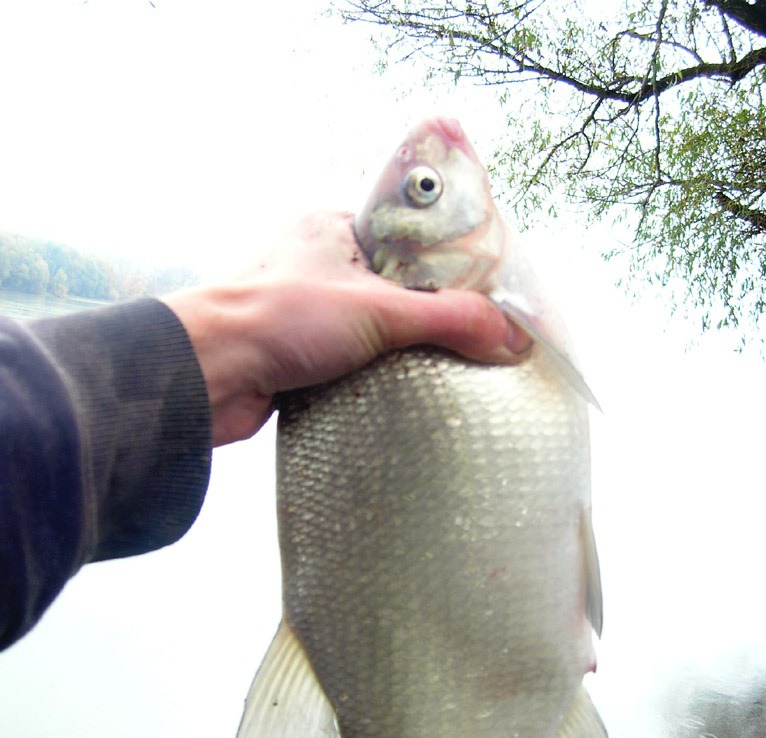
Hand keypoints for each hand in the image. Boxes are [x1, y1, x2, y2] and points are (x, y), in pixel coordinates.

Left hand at [164, 211, 526, 447]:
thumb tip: (511, 338)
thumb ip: (449, 320)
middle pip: (400, 290)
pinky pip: (355, 365)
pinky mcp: (301, 358)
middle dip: (432, 318)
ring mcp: (309, 314)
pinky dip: (378, 379)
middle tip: (475, 341)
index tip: (489, 296)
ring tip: (448, 370)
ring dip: (404, 354)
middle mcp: (321, 266)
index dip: (452, 267)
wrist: (205, 376)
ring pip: (376, 332)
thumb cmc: (275, 319)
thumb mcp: (378, 310)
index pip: (412, 240)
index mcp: (335, 228)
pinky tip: (405, 393)